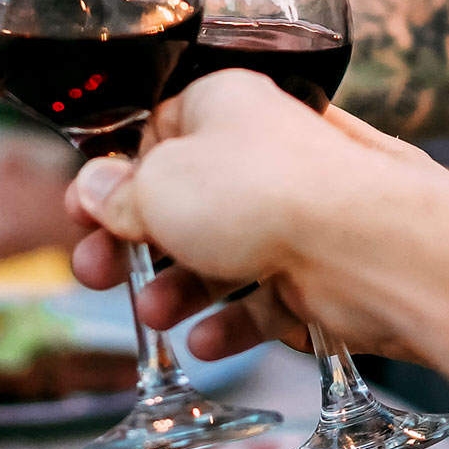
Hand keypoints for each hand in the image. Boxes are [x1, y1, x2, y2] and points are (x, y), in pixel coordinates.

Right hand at [64, 70, 446, 360]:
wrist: (364, 247)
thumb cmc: (262, 194)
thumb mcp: (158, 187)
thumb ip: (119, 193)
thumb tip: (93, 186)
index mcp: (222, 106)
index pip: (156, 136)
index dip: (115, 178)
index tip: (84, 215)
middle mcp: (261, 153)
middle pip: (183, 201)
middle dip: (135, 243)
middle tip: (97, 272)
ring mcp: (292, 211)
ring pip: (221, 253)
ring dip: (180, 289)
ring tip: (156, 314)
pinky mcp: (318, 267)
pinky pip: (265, 297)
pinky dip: (233, 322)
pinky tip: (206, 342)